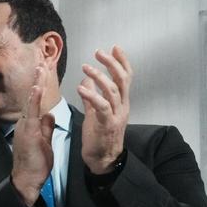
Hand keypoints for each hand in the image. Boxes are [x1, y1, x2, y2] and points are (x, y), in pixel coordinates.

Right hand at [10, 65, 55, 205]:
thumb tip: (50, 115)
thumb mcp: (44, 141)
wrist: (26, 179)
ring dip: (36, 83)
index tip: (45, 71)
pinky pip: (31, 112)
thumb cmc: (35, 163)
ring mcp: (25, 126)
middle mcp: (26, 122)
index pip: (37, 101)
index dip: (41, 85)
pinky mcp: (27, 132)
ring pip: (32, 101)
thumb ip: (46, 127)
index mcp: (31, 124)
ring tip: (40, 67)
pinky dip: (34, 99)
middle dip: (38, 78)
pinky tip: (36, 88)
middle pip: (33, 96)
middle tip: (42, 61)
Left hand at [78, 46, 130, 173]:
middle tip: (99, 52)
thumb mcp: (95, 112)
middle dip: (112, 63)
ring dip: (99, 76)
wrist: (102, 159)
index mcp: (121, 102)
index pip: (126, 78)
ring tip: (86, 66)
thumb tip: (87, 78)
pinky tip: (81, 88)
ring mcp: (116, 115)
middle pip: (122, 80)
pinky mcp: (106, 124)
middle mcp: (122, 106)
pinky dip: (92, 95)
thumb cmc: (99, 136)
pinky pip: (102, 106)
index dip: (122, 62)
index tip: (115, 47)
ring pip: (112, 91)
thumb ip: (92, 95)